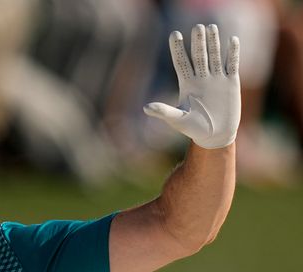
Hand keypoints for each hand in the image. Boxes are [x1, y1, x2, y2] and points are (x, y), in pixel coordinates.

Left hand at [144, 24, 240, 148]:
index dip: (178, 49)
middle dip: (197, 42)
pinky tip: (233, 40)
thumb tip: (146, 108)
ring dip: (214, 42)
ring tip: (211, 27)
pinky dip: (233, 53)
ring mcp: (217, 79)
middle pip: (198, 56)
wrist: (215, 136)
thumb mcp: (177, 120)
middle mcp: (201, 78)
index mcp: (187, 84)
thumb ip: (164, 112)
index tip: (174, 34)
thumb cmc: (194, 129)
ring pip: (215, 56)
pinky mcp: (231, 83)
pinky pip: (232, 64)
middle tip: (197, 26)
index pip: (181, 62)